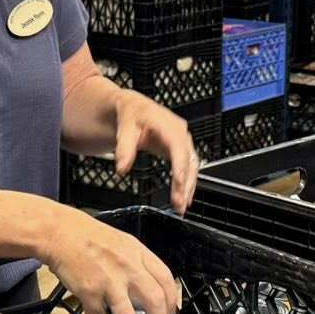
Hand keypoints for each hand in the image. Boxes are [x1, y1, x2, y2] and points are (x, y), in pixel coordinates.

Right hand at [39, 205, 182, 313]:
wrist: (60, 233)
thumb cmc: (89, 236)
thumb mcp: (123, 243)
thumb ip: (137, 263)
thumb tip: (148, 287)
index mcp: (139, 253)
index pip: (166, 279)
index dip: (171, 301)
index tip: (170, 313)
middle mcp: (128, 268)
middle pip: (155, 301)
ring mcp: (109, 281)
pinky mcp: (90, 292)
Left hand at [114, 92, 197, 212]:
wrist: (133, 107)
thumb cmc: (131, 113)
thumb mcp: (124, 127)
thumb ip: (124, 148)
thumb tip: (122, 169)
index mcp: (168, 124)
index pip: (178, 147)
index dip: (180, 166)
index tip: (179, 183)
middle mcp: (180, 132)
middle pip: (189, 160)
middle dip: (186, 183)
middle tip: (179, 204)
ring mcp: (182, 141)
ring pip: (191, 166)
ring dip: (188, 186)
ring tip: (181, 206)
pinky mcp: (181, 149)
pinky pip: (189, 167)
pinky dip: (187, 182)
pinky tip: (184, 196)